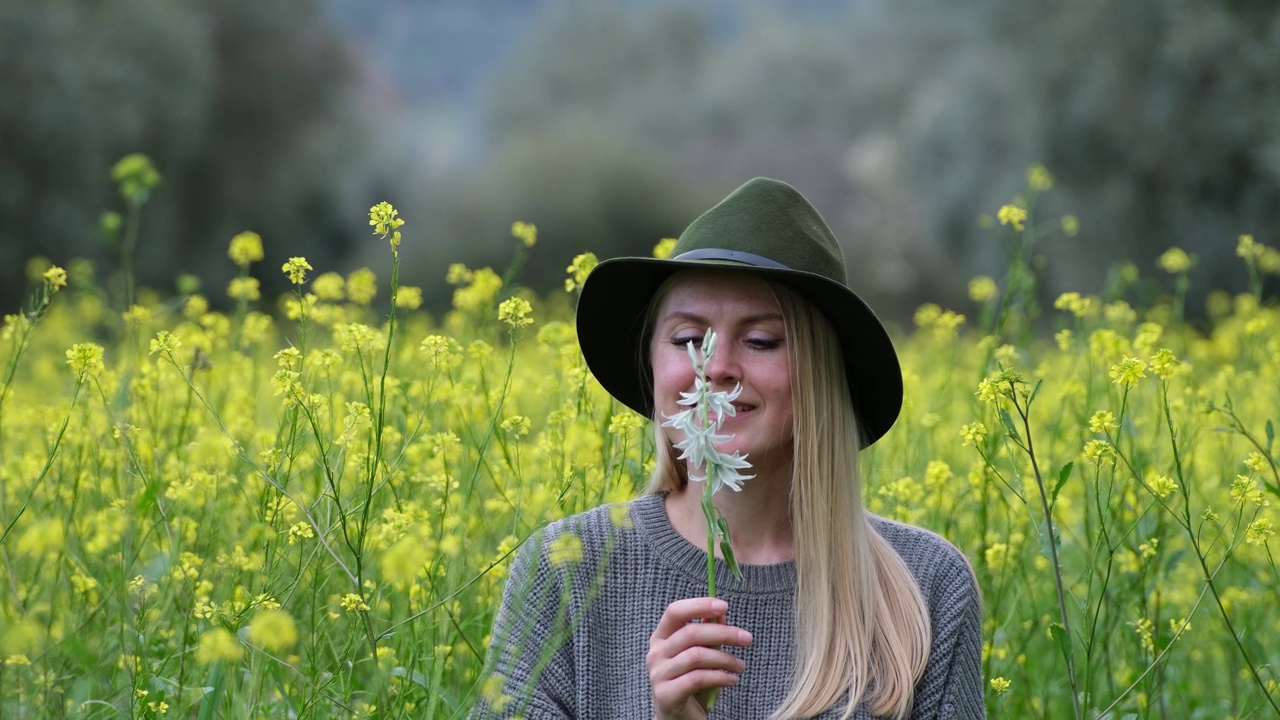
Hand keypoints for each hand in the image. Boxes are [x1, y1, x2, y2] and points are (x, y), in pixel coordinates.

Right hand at [647, 597, 752, 719]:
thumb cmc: (691, 684)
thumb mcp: (702, 656)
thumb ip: (709, 635)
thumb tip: (721, 613)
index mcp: (661, 638)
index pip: (674, 612)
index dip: (699, 606)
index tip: (724, 606)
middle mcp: (655, 654)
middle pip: (690, 633)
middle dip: (723, 633)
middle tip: (746, 639)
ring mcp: (658, 675)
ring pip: (696, 656)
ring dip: (725, 659)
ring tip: (740, 666)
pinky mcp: (666, 694)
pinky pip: (698, 678)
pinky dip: (720, 677)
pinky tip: (732, 680)